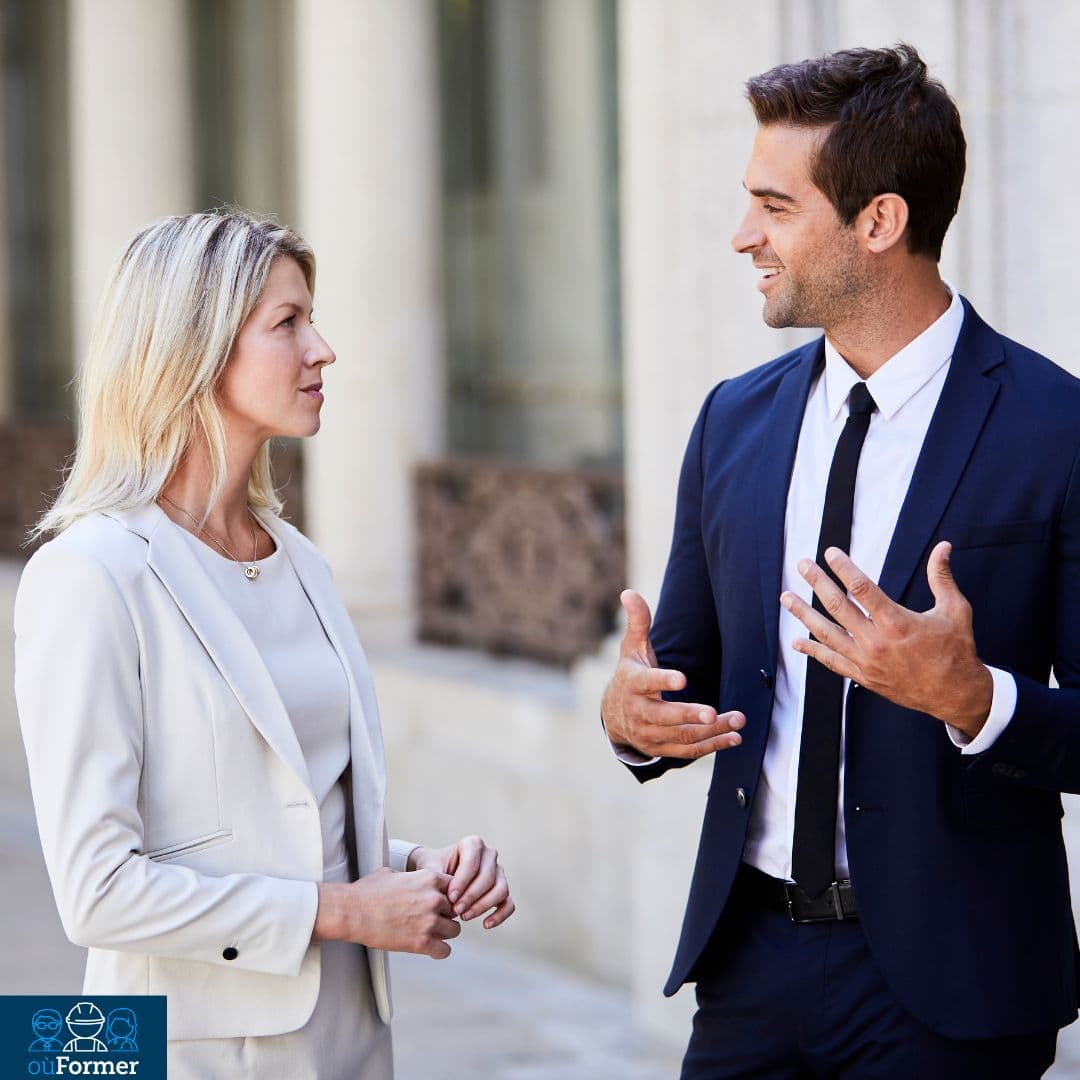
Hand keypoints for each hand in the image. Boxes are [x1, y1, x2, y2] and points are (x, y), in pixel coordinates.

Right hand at [313, 866, 459, 957]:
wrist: (352, 912)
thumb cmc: (367, 892)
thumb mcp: (393, 873)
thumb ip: (411, 877)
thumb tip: (411, 879)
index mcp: (429, 878)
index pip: (454, 887)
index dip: (447, 896)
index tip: (439, 903)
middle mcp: (433, 899)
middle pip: (456, 909)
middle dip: (446, 915)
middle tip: (434, 920)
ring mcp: (429, 921)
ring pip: (454, 930)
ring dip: (444, 933)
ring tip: (431, 934)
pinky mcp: (421, 942)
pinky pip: (445, 950)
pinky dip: (438, 951)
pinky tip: (429, 948)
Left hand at [408, 836, 514, 929]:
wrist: (438, 874)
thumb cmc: (434, 868)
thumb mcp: (431, 868)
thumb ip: (436, 878)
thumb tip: (446, 895)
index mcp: (473, 844)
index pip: (472, 863)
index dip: (462, 882)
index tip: (450, 898)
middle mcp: (489, 855)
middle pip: (487, 878)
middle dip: (471, 897)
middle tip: (456, 910)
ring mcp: (498, 872)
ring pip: (501, 890)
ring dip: (483, 906)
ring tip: (464, 917)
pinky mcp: (502, 889)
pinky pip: (509, 903)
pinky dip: (500, 915)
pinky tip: (486, 924)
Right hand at [600, 589, 743, 758]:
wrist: (613, 715)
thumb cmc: (631, 674)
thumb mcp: (631, 649)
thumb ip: (638, 623)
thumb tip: (629, 592)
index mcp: (632, 684)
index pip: (645, 683)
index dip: (663, 681)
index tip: (682, 679)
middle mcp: (638, 712)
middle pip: (665, 716)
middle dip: (691, 714)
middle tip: (715, 712)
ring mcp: (649, 733)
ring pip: (681, 736)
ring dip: (711, 731)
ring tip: (737, 721)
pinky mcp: (660, 749)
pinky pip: (687, 751)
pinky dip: (712, 746)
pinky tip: (733, 737)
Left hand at [780, 542, 993, 736]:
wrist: (956, 694)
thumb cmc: (956, 650)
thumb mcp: (955, 610)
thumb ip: (941, 577)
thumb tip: (943, 546)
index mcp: (897, 622)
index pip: (862, 588)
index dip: (844, 568)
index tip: (829, 553)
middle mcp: (876, 642)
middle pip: (838, 607)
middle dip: (817, 583)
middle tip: (802, 565)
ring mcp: (866, 661)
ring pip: (827, 634)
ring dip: (804, 614)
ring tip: (786, 598)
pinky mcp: (863, 676)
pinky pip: (831, 662)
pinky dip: (813, 651)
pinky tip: (796, 641)